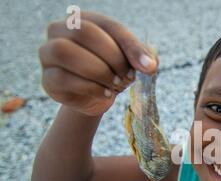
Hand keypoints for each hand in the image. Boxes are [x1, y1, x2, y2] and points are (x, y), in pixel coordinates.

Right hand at [39, 11, 159, 115]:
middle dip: (113, 57)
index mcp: (84, 19)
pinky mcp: (47, 79)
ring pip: (66, 52)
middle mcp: (60, 30)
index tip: (149, 67)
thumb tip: (150, 65)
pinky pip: (63, 77)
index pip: (109, 26)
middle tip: (128, 77)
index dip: (131, 46)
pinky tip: (106, 93)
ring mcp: (48, 53)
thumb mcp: (129, 61)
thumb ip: (141, 57)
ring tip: (116, 85)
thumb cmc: (111, 71)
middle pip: (84, 32)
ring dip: (98, 71)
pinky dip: (90, 87)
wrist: (93, 98)